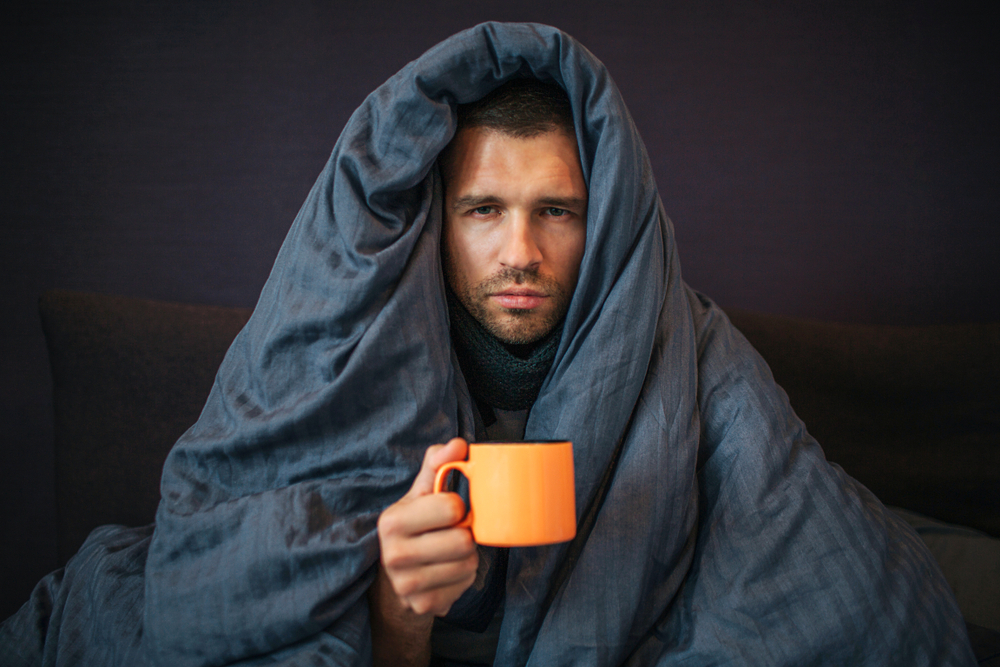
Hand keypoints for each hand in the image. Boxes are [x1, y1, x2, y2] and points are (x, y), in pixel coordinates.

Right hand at [376, 437, 477, 616]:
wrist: (398, 577)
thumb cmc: (416, 525)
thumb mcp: (421, 493)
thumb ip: (438, 464)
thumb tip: (458, 444)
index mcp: (392, 521)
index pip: (451, 507)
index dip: (458, 507)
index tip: (449, 510)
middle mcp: (393, 555)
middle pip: (463, 541)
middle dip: (465, 535)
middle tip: (453, 534)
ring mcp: (406, 585)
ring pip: (468, 564)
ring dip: (467, 557)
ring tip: (450, 552)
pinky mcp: (423, 605)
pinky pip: (465, 586)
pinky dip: (463, 578)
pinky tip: (448, 571)